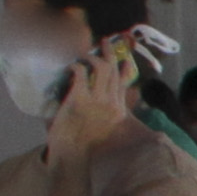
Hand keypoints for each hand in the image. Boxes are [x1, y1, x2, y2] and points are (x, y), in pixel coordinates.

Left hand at [47, 44, 133, 160]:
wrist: (73, 153)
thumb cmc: (85, 143)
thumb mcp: (104, 127)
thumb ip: (106, 112)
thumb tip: (102, 99)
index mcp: (119, 110)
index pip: (126, 83)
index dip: (125, 67)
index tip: (124, 58)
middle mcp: (113, 103)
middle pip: (115, 71)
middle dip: (110, 53)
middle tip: (104, 42)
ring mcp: (97, 101)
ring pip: (102, 69)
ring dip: (93, 57)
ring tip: (85, 54)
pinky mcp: (80, 99)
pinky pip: (81, 73)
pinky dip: (76, 67)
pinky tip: (71, 67)